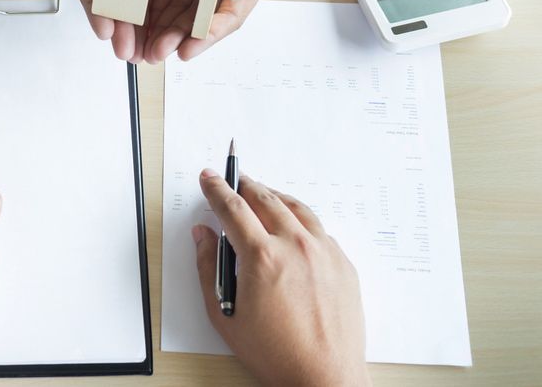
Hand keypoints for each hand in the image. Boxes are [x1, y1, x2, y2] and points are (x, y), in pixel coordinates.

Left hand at [143, 0, 286, 62]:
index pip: (231, 14)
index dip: (210, 35)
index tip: (189, 49)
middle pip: (202, 20)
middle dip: (178, 39)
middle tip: (156, 52)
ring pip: (181, 12)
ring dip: (162, 30)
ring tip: (142, 45)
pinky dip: (152, 8)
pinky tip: (136, 19)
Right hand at [192, 170, 368, 386]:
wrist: (325, 378)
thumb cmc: (276, 353)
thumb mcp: (225, 316)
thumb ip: (209, 269)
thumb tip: (203, 236)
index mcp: (262, 257)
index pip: (233, 208)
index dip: (217, 189)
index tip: (210, 178)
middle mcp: (295, 247)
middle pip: (265, 199)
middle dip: (244, 186)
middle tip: (234, 181)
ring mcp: (324, 252)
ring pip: (296, 208)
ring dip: (273, 196)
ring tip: (261, 195)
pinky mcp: (343, 263)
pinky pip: (318, 228)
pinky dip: (299, 219)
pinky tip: (292, 226)